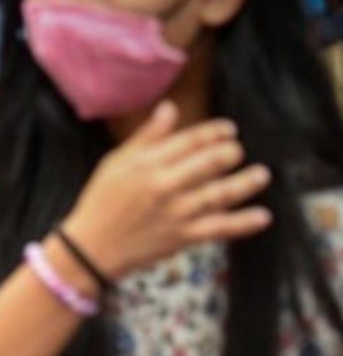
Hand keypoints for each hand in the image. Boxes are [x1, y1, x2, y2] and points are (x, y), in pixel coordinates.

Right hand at [62, 101, 272, 280]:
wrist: (92, 247)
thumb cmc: (101, 201)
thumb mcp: (116, 162)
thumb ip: (147, 136)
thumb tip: (170, 108)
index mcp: (146, 164)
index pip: (188, 141)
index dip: (214, 132)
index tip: (229, 130)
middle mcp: (164, 186)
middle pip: (209, 163)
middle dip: (231, 154)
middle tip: (238, 151)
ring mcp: (176, 213)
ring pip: (220, 193)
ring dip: (245, 183)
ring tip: (261, 175)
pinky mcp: (183, 237)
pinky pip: (219, 228)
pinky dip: (243, 223)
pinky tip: (262, 216)